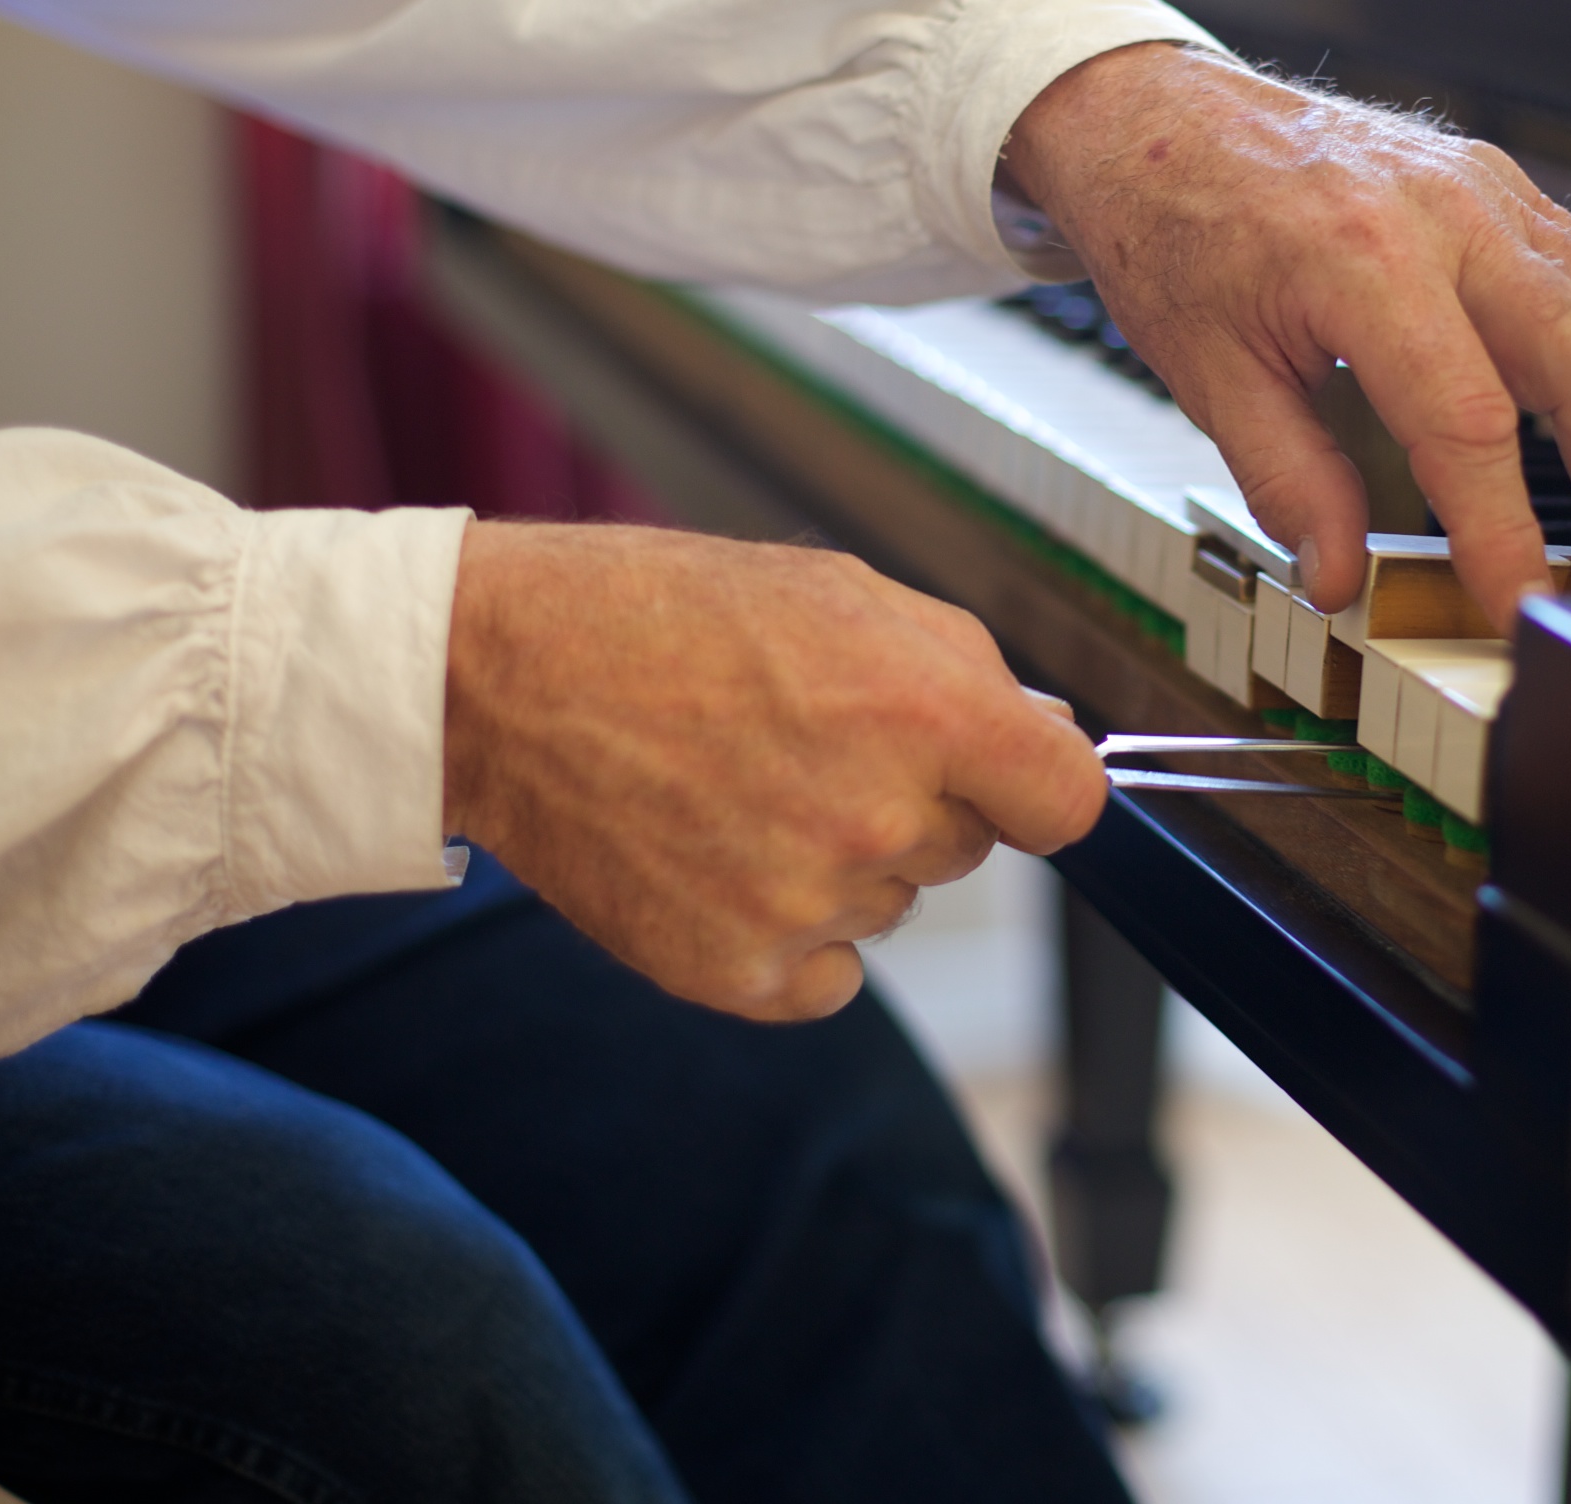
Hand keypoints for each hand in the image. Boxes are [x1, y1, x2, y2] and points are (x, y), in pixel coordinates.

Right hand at [441, 522, 1106, 1020]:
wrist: (501, 679)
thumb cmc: (662, 617)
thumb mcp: (839, 593)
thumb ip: (964, 668)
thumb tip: (1050, 736)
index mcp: (925, 710)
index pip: (1070, 802)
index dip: (1039, 784)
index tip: (1010, 779)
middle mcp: (880, 818)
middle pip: (969, 848)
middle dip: (916, 799)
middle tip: (803, 742)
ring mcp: (809, 906)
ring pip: (887, 903)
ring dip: (839, 861)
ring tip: (735, 786)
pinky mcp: (737, 973)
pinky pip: (827, 977)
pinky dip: (790, 938)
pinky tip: (719, 860)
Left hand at [1002, 43, 1570, 630]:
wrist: (1158, 117)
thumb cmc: (1173, 226)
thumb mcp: (1208, 374)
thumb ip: (1289, 482)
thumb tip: (1338, 578)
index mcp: (1361, 258)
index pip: (1467, 422)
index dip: (1505, 528)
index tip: (1524, 604)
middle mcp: (1444, 212)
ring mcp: (1484, 188)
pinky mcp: (1499, 183)